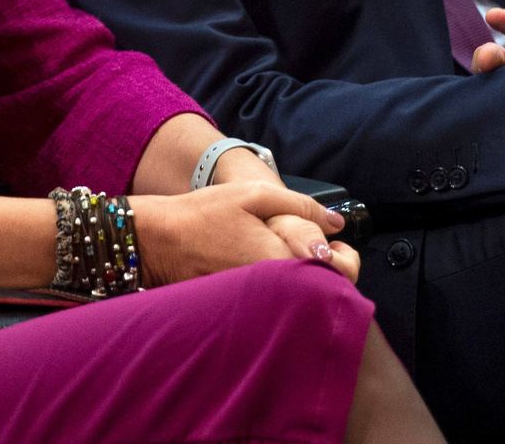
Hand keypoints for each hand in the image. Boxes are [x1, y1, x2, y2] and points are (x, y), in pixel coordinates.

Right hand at [129, 181, 357, 285]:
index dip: (346, 262)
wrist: (157, 241)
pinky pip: (273, 304)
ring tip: (290, 258)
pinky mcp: (239, 309)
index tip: (340, 248)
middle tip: (319, 251)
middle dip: (327, 273)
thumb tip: (336, 223)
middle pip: (319, 293)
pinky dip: (278, 291)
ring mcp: (254, 302)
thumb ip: (300, 205)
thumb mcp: (253, 195)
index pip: (335, 276)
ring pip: (296, 299)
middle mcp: (269, 289)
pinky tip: (266, 271)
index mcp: (279, 260)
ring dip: (303, 282)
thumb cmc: (203, 214)